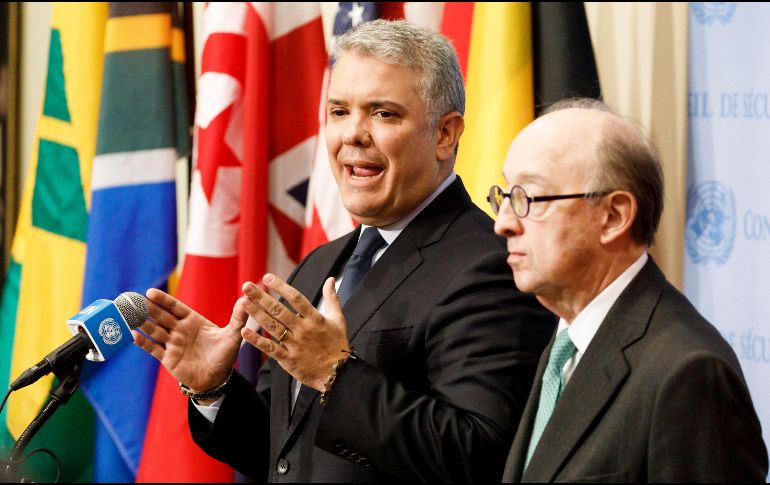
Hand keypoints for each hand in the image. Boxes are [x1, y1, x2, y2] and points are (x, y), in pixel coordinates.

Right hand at [132, 288, 247, 391]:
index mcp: (192, 321)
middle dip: (148, 309)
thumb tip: (246, 298)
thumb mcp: (233, 335)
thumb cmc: (224, 355)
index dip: (163, 300)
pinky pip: (153, 349)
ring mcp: (172, 344)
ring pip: (154, 330)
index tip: (150, 292)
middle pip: (161, 317)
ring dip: (142, 323)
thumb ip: (238, 317)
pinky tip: (133, 335)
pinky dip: (143, 342)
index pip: (175, 307)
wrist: (217, 379)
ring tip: (128, 315)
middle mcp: (179, 330)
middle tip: (133, 300)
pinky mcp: (168, 358)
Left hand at [240, 273, 349, 390]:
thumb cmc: (337, 344)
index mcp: (315, 319)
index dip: (281, 287)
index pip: (296, 299)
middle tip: (247, 286)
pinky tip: (245, 331)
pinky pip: (270, 348)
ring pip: (273, 327)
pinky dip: (257, 340)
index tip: (267, 278)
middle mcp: (303, 330)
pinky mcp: (289, 360)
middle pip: (279, 310)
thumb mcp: (338, 319)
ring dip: (257, 314)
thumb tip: (330, 279)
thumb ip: (332, 298)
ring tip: (244, 302)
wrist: (338, 374)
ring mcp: (295, 345)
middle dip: (262, 297)